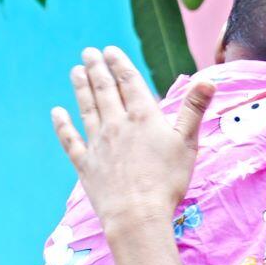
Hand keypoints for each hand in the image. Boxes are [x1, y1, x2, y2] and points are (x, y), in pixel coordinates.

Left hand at [50, 47, 215, 235]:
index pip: (129, 82)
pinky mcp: (85, 164)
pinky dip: (62, 125)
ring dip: (80, 88)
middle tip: (89, 52)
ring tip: (75, 71)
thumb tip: (208, 79)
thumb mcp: (188, 144)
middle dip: (97, 69)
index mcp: (143, 117)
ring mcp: (98, 143)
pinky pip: (70, 139)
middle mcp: (117, 124)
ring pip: (87, 108)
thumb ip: (194, 110)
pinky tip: (57, 113)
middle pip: (104, 90)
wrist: (136, 214)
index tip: (110, 50)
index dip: (119, 64)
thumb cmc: (167, 181)